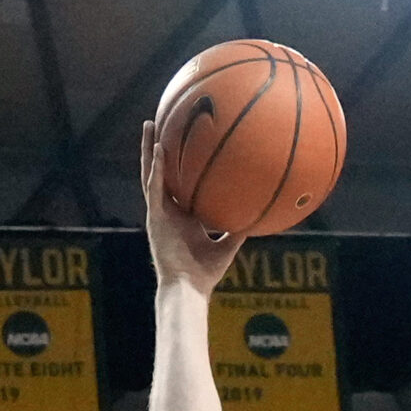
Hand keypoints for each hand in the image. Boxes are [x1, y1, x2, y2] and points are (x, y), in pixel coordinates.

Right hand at [140, 120, 241, 293]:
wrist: (188, 288)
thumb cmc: (206, 273)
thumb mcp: (228, 245)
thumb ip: (239, 228)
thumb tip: (260, 214)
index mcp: (182, 215)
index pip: (178, 183)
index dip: (178, 164)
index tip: (183, 142)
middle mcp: (168, 210)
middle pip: (161, 172)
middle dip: (159, 148)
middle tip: (161, 122)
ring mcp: (159, 212)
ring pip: (151, 173)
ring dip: (149, 149)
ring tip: (150, 124)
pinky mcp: (154, 218)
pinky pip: (154, 188)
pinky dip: (156, 168)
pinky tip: (159, 149)